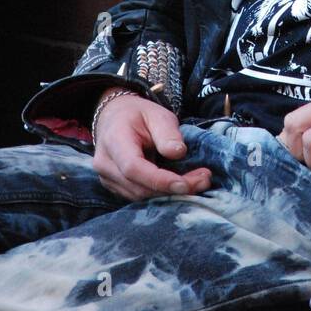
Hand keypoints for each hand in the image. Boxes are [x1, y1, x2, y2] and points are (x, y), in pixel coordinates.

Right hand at [92, 91, 211, 201]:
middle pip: (139, 186)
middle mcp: (105, 163)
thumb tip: (178, 153)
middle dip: (173, 189)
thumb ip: (167, 133)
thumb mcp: (157, 114)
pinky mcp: (115, 187)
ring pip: (140, 196)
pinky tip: (180, 185)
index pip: (133, 167)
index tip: (186, 184)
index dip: (160, 180)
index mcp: (114, 140)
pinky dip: (161, 194)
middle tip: (204, 180)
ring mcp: (107, 178)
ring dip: (170, 194)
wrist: (115, 117)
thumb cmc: (138, 115)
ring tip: (197, 181)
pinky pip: (138, 197)